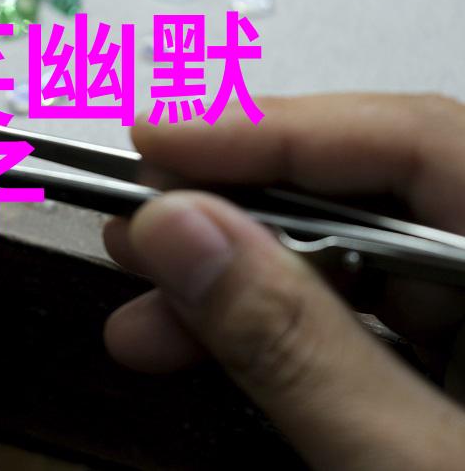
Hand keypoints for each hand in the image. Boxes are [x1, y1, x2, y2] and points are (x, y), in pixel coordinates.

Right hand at [104, 94, 464, 469]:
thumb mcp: (409, 466)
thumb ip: (292, 344)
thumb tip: (175, 228)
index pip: (418, 145)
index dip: (278, 128)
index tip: (158, 140)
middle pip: (377, 194)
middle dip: (241, 214)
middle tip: (133, 231)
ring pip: (356, 258)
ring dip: (241, 282)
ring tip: (144, 316)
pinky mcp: (462, 360)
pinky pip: (361, 313)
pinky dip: (278, 328)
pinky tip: (203, 342)